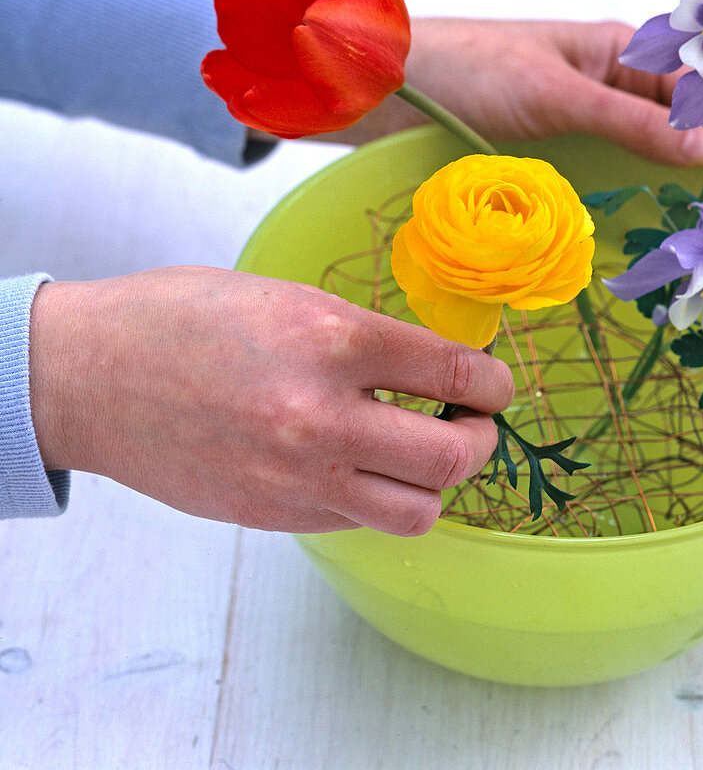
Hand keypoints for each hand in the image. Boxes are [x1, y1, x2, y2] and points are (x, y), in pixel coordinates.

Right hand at [28, 267, 513, 534]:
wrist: (90, 375)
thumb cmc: (185, 319)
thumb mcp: (290, 300)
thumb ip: (367, 339)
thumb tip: (435, 369)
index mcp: (332, 340)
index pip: (456, 373)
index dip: (493, 381)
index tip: (493, 383)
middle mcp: (322, 417)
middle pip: (454, 458)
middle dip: (480, 439)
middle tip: (471, 422)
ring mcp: (297, 477)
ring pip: (417, 511)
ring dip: (436, 483)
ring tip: (422, 452)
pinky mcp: (273, 514)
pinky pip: (360, 521)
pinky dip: (378, 498)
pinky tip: (361, 466)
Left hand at [316, 18, 702, 199]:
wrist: (390, 84)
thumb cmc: (468, 69)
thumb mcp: (555, 93)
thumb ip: (630, 121)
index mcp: (626, 51)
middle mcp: (616, 85)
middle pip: (698, 128)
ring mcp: (590, 122)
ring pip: (663, 158)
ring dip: (697, 193)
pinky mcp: (561, 155)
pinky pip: (621, 178)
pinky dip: (649, 203)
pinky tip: (662, 234)